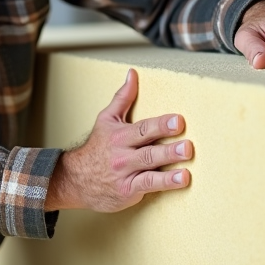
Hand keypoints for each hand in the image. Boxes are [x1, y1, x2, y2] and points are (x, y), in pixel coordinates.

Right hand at [45, 68, 191, 211]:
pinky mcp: (128, 190)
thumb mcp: (106, 120)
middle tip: (188, 146)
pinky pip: (148, 185)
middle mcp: (123, 154)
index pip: (143, 129)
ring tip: (186, 163)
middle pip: (148, 149)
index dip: (161, 125)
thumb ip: (123, 98)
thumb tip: (133, 74)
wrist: (76, 179)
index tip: (178, 121)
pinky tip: (181, 180)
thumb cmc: (97, 148)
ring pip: (149, 167)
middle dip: (169, 148)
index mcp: (120, 135)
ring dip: (169, 165)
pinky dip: (165, 183)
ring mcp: (126, 173)